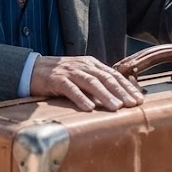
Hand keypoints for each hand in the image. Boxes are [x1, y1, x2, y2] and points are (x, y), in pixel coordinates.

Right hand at [30, 55, 144, 112]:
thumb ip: (96, 84)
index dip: (127, 87)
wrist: (32, 69)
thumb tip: (116, 99)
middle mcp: (83, 66)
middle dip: (121, 92)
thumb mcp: (81, 76)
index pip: (113, 75)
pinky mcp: (56, 80)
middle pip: (106, 78)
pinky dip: (81, 98)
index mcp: (91, 64)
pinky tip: (89, 108)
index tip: (139, 99)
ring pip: (91, 83)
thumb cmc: (59, 76)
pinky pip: (70, 89)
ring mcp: (70, 72)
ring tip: (116, 108)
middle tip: (133, 105)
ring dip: (105, 96)